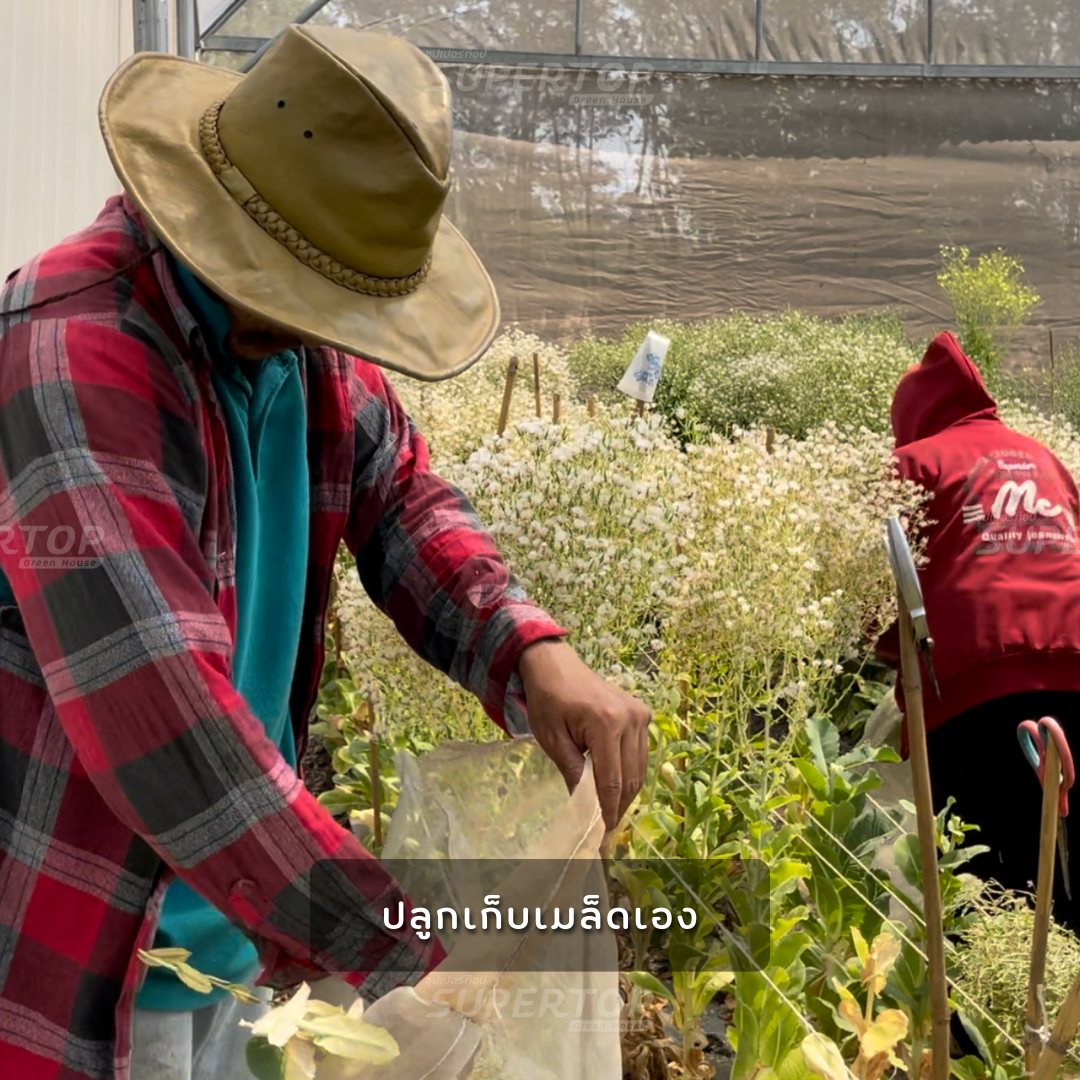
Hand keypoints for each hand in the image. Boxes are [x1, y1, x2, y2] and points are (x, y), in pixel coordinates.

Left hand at [517, 640, 651, 836]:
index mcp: (606, 724)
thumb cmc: (548, 700)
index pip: (611, 780)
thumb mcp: (552, 739)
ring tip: (611, 813)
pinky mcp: (642, 714)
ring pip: (640, 769)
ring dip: (627, 793)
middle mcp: (630, 719)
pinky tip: (617, 787)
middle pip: (631, 778)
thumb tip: (584, 808)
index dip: (607, 811)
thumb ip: (572, 772)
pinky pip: (640, 754)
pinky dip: (630, 773)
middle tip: (605, 830)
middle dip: (619, 807)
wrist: (556, 665)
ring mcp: (640, 715)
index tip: (601, 835)